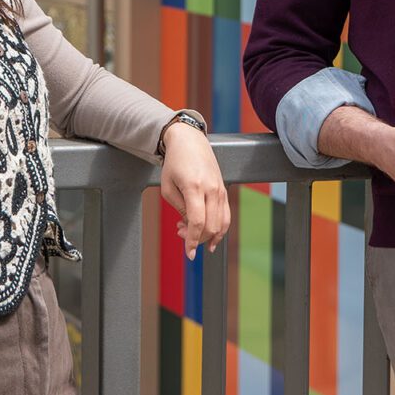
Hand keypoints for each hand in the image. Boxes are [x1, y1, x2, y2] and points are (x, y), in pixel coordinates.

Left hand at [159, 123, 231, 258]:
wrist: (189, 141)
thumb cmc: (174, 162)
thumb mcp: (167, 187)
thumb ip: (180, 208)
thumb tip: (190, 227)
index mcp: (194, 187)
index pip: (197, 222)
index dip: (192, 241)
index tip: (188, 254)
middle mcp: (211, 189)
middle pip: (210, 226)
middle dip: (196, 238)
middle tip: (180, 233)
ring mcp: (221, 189)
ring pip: (222, 223)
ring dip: (208, 235)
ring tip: (191, 234)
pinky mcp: (224, 190)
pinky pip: (226, 215)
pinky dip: (219, 229)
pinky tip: (211, 238)